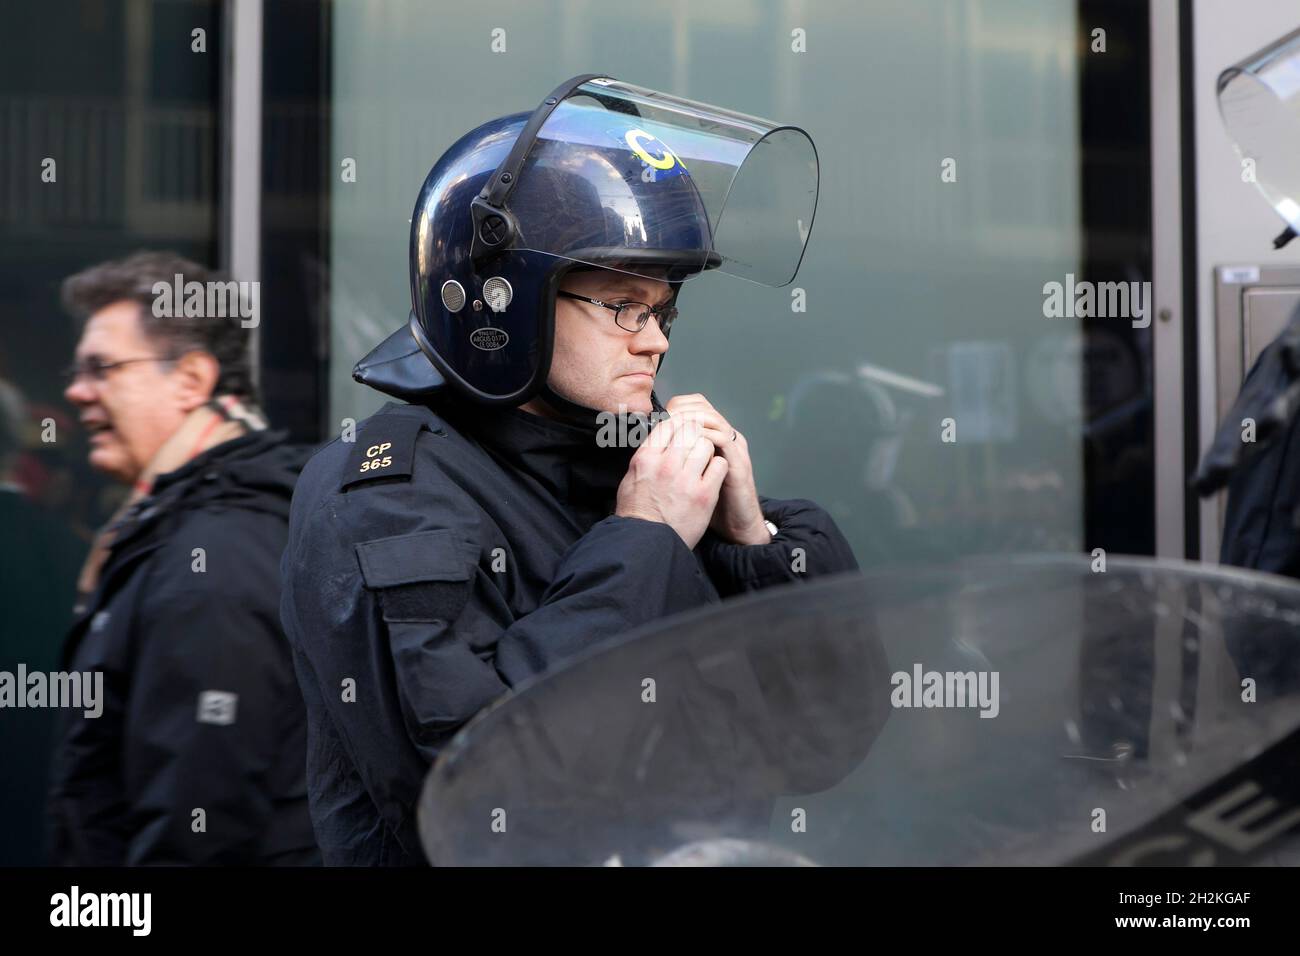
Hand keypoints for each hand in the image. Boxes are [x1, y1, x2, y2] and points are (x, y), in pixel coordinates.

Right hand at [615, 415, 728, 549]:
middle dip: (695, 434)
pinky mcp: (704, 494)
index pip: (669, 424)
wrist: (647, 542)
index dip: (680, 423)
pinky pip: (720, 465)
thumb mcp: (632, 476)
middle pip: (690, 430)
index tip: (684, 428)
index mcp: (646, 458)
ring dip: (707, 450)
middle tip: (696, 443)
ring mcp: (686, 479)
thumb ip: (647, 455)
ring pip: (706, 444)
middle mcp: (666, 465)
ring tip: (703, 461)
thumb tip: (659, 437)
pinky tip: (712, 475)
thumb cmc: (638, 511)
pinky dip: (718, 467)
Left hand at [665, 394, 770, 544]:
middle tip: (663, 421)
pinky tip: (688, 445)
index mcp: (712, 436)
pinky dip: (704, 437)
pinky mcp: (738, 462)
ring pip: (712, 419)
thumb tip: (649, 448)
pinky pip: (722, 439)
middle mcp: (725, 437)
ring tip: (673, 430)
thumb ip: (676, 458)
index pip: (693, 406)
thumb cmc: (708, 502)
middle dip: (680, 411)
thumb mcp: (688, 476)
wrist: (735, 526)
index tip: (656, 418)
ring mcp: (733, 448)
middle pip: (702, 407)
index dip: (674, 408)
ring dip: (690, 421)